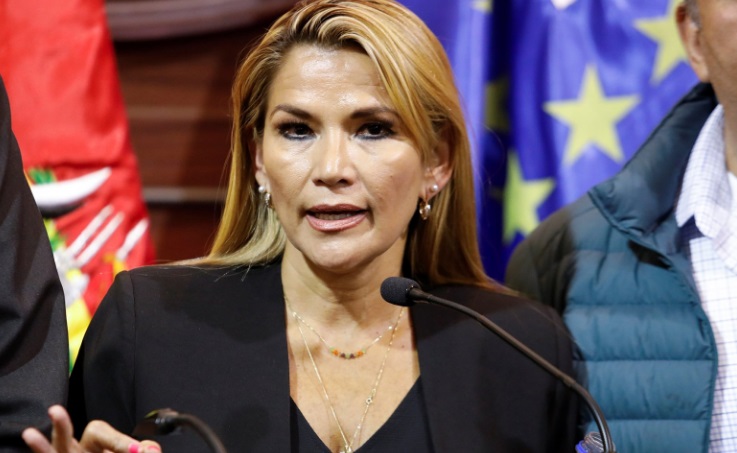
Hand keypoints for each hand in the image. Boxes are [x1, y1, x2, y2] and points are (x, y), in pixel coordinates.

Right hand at [22, 405, 160, 452]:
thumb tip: (149, 450)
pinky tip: (39, 443)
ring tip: (30, 434)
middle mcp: (78, 452)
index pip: (101, 433)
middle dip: (62, 424)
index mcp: (97, 443)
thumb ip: (145, 449)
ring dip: (40, 445)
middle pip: (67, 436)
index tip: (136, 451)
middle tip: (55, 410)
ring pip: (54, 451)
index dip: (118, 441)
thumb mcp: (134, 451)